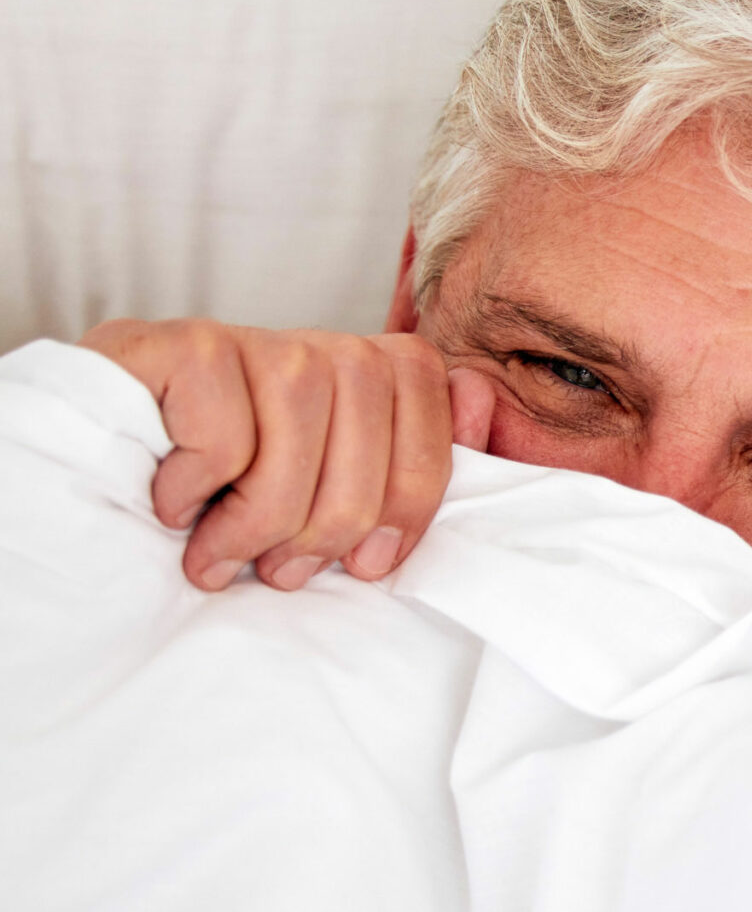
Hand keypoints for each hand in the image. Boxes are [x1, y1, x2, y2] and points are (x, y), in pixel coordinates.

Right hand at [78, 318, 493, 591]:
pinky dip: (196, 489)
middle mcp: (321, 346)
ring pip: (296, 447)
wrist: (103, 465)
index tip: (365, 565)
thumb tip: (487, 406)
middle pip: (368, 451)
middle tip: (279, 572)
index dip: (407, 511)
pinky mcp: (185, 345)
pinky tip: (175, 500)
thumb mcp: (336, 493)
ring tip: (220, 554)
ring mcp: (254, 339)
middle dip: (324, 534)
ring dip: (253, 526)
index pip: (435, 433)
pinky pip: (225, 436)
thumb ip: (420, 456)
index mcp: (374, 376)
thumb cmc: (233, 498)